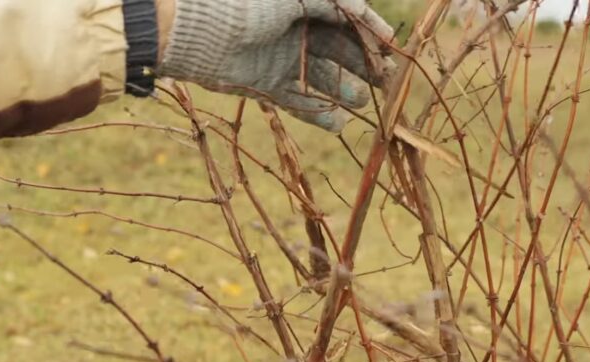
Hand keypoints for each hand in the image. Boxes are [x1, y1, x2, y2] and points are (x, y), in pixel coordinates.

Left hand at [154, 0, 393, 131]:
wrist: (197, 34)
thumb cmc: (245, 5)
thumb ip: (331, 1)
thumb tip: (364, 9)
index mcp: (304, 5)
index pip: (347, 19)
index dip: (371, 33)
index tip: (392, 49)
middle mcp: (296, 32)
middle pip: (340, 50)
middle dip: (364, 65)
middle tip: (386, 83)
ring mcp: (283, 60)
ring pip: (323, 78)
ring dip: (345, 90)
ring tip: (362, 102)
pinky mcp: (268, 86)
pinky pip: (300, 102)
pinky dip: (319, 114)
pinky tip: (339, 123)